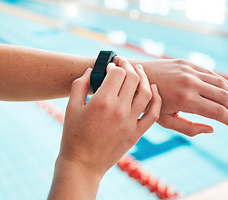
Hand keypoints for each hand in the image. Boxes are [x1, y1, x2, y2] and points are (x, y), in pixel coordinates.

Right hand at [59, 57, 161, 177]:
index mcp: (102, 102)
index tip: (110, 66)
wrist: (82, 165)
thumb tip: (91, 70)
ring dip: (144, 78)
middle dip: (128, 66)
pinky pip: (154, 114)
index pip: (117, 73)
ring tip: (139, 70)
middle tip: (123, 63)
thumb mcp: (71, 107)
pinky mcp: (136, 133)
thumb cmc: (73, 136)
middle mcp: (119, 110)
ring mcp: (130, 122)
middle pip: (133, 79)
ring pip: (147, 93)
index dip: (114, 65)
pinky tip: (154, 89)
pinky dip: (157, 99)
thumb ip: (79, 85)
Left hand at [134, 58, 227, 136]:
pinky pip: (210, 73)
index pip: (218, 111)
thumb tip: (212, 128)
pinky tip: (222, 90)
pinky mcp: (187, 63)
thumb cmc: (148, 103)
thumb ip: (189, 128)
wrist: (135, 78)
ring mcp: (189, 70)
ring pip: (221, 83)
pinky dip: (221, 83)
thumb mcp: (165, 120)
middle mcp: (190, 83)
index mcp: (185, 100)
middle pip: (224, 96)